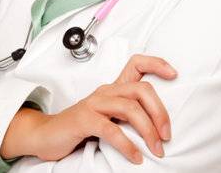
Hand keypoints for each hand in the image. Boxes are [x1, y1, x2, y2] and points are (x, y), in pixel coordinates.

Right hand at [0, 54, 177, 163]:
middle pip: (142, 90)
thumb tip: (160, 126)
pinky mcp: (84, 120)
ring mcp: (94, 104)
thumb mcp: (109, 116)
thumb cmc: (81, 127)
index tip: (174, 75)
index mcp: (113, 88)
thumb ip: (129, 115)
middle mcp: (106, 92)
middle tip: (167, 135)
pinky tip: (135, 156)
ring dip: (148, 131)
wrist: (46, 136)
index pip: (137, 64)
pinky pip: (111, 130)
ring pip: (130, 108)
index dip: (157, 64)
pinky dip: (127, 145)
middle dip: (160, 112)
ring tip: (156, 148)